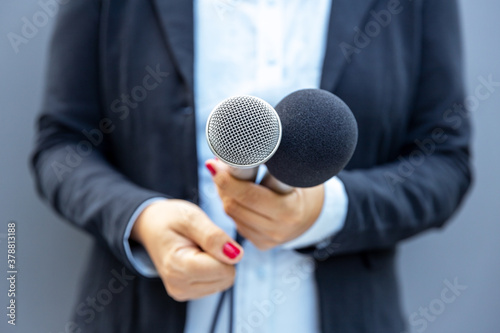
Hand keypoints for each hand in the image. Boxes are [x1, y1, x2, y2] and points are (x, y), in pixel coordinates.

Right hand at [131, 199, 242, 300]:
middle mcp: (178, 285)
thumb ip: (213, 237)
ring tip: (197, 248)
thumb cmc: (170, 218)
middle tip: (201, 242)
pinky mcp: (187, 293)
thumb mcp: (192, 218)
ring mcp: (182, 292)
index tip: (206, 237)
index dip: (223, 249)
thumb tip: (237, 256)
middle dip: (220, 256)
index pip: (223, 269)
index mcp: (177, 266)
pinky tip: (196, 256)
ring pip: (224, 282)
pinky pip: (217, 284)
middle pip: (226, 277)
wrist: (151, 226)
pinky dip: (212, 268)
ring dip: (216, 262)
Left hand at [206, 159, 324, 250]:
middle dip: (223, 183)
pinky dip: (233, 206)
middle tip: (215, 165)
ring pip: (232, 214)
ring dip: (225, 194)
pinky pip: (237, 223)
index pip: (249, 195)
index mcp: (289, 210)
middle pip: (234, 205)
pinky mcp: (262, 244)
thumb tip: (235, 149)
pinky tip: (236, 193)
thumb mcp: (293, 172)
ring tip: (226, 175)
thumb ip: (269, 163)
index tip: (214, 164)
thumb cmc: (304, 185)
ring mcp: (270, 239)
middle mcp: (279, 229)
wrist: (318, 213)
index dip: (228, 179)